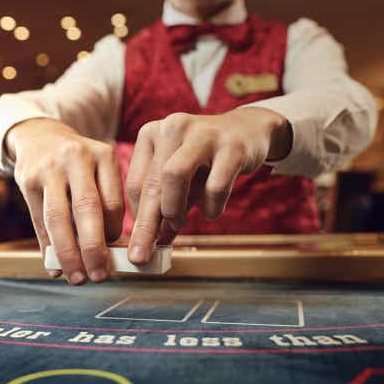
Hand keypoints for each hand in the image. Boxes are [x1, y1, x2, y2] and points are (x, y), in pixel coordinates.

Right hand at [6, 118, 124, 283]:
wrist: (40, 136)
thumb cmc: (78, 163)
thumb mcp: (98, 168)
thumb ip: (105, 202)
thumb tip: (110, 253)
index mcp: (103, 155)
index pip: (113, 202)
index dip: (114, 233)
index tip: (113, 254)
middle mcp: (77, 158)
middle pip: (87, 209)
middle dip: (94, 248)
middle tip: (100, 276)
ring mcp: (49, 168)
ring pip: (58, 218)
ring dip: (68, 253)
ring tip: (76, 278)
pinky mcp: (27, 179)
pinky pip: (38, 220)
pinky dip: (47, 248)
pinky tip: (54, 268)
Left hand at [125, 107, 291, 263]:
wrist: (247, 132)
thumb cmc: (204, 162)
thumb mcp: (180, 181)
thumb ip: (164, 208)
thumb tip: (150, 245)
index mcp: (151, 133)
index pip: (136, 183)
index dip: (137, 218)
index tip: (138, 244)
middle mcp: (172, 127)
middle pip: (152, 183)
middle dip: (146, 225)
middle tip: (142, 256)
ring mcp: (202, 134)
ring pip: (175, 175)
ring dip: (173, 209)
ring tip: (178, 224)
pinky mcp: (232, 147)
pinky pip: (215, 186)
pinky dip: (211, 207)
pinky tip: (211, 212)